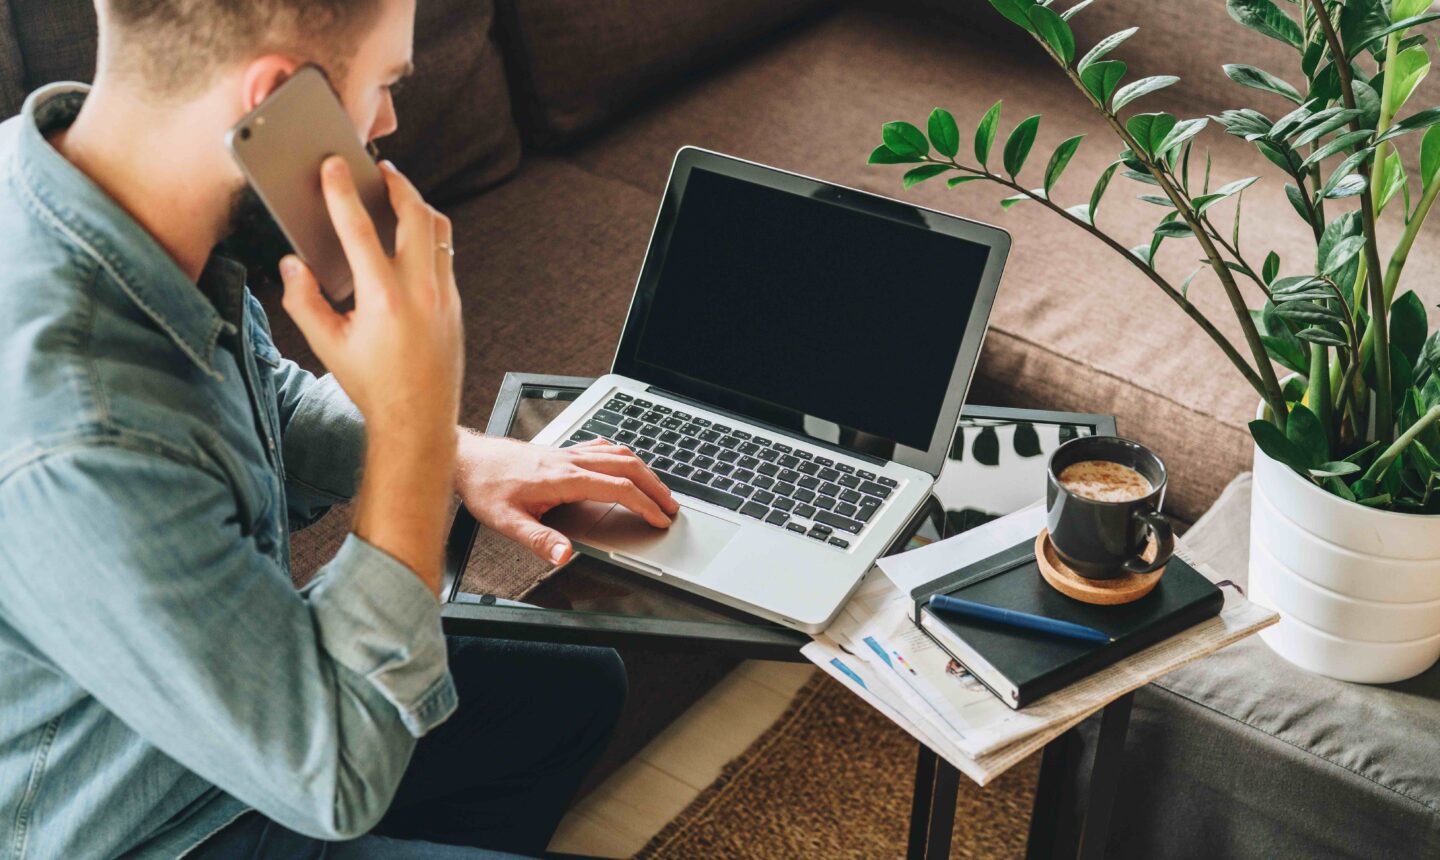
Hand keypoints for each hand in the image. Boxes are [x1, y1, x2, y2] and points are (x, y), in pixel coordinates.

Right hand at [279, 158, 462, 444]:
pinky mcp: (456, 304)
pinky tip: (412, 235)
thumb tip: (292, 264)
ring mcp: (444, 296)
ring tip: (399, 193)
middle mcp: (420, 292)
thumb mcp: (326, 345)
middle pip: (416, 216)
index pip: (359, 230)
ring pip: (440, 232)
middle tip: (380, 169)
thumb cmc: (371, 385)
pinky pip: (445, 255)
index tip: (334, 166)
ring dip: (419, 206)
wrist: (419, 418)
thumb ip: (303, 301)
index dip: (343, 192)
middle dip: (398, 184)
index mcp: (383, 299)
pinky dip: (429, 236)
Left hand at [455, 435, 680, 564]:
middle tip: (672, 506)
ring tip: (658, 488)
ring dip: (644, 470)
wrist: (469, 459)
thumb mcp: (507, 522)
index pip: (617, 488)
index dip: (644, 504)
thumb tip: (565, 556)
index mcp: (563, 478)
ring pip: (618, 454)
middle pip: (627, 466)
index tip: (660, 519)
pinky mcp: (562, 450)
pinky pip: (602, 447)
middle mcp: (570, 461)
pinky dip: (623, 457)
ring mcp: (568, 452)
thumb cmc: (486, 488)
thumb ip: (539, 540)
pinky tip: (625, 464)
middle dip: (655, 486)